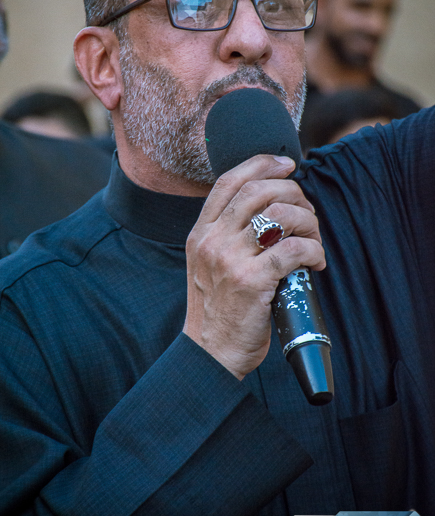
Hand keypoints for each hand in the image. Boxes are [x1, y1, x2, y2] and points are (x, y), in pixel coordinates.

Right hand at [183, 155, 325, 379]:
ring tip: (313, 239)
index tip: (287, 164)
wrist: (210, 352)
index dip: (261, 164)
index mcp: (201, 233)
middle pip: (260, 191)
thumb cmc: (218, 309)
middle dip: (294, 193)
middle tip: (308, 214)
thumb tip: (272, 208)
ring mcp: (230, 260)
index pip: (228, 182)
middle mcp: (211, 241)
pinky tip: (315, 262)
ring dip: (308, 221)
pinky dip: (313, 249)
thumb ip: (228, 235)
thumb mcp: (208, 264)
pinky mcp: (252, 282)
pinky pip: (293, 249)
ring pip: (280, 215)